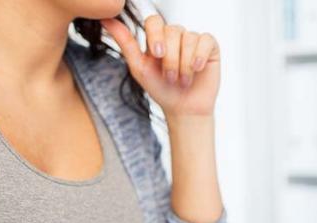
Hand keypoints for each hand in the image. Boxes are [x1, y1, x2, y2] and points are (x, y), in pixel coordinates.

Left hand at [101, 16, 220, 117]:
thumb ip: (125, 42)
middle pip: (173, 30)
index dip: (156, 36)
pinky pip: (206, 40)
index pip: (154, 21)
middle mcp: (176, 35)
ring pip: (189, 38)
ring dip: (184, 63)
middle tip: (170, 78)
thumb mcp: (139, 67)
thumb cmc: (160, 89)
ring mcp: (194, 39)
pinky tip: (197, 69)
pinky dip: (200, 56)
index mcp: (157, 37)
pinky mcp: (210, 47)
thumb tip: (105, 20)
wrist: (183, 109)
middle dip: (171, 58)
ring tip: (183, 80)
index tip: (157, 55)